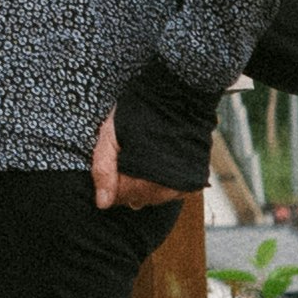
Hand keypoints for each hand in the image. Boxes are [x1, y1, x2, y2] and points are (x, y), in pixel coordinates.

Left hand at [105, 67, 219, 200]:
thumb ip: (103, 170)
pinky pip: (174, 190)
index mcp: (144, 178)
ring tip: (142, 156)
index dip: (111, 181)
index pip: (121, 197)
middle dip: (127, 183)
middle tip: (126, 156)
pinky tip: (157, 162)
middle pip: (139, 199)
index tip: (113, 161)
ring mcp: (183, 183)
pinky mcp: (195, 176)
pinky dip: (163, 182)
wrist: (178, 94)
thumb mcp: (110, 136)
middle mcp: (168, 187)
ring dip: (145, 184)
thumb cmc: (139, 111)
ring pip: (156, 197)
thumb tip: (102, 204)